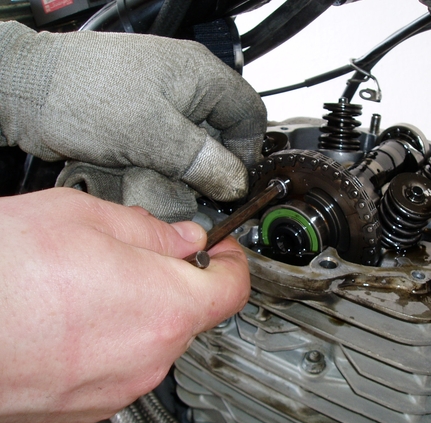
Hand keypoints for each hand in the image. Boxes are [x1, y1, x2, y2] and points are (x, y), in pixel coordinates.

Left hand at [0, 21, 266, 220]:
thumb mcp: (155, 135)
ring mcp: (163, 101)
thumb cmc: (83, 94)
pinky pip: (166, 148)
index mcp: (201, 74)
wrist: (29, 91)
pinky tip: (140, 169)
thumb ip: (204, 161)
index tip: (233, 183)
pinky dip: (159, 165)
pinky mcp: (143, 117)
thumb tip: (235, 182)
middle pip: (220, 134)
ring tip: (156, 176)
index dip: (247, 152)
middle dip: (207, 166)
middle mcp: (186, 85)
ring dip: (179, 169)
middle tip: (192, 187)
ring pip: (192, 146)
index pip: (249, 115)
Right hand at [0, 188, 249, 422]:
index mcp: (163, 306)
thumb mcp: (84, 219)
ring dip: (139, 307)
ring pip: (153, 338)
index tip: (221, 248)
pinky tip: (70, 312)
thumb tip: (181, 239)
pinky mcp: (84, 403)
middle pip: (190, 312)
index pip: (231, 287)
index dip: (232, 261)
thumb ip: (150, 231)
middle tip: (141, 252)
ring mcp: (116, 388)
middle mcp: (148, 357)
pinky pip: (120, 363)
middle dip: (175, 279)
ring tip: (89, 281)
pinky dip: (111, 336)